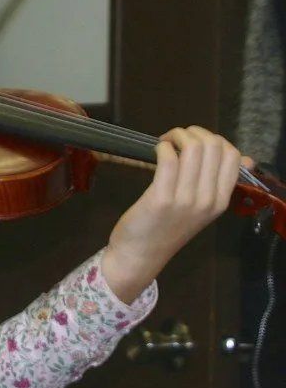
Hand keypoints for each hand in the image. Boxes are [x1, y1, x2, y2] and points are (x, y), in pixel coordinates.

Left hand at [102, 126, 247, 302]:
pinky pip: (169, 159)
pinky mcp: (161, 199)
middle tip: (174, 139)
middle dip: (192, 132)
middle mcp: (208, 200)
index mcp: (221, 201)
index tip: (193, 143)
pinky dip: (162, 147)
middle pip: (213, 146)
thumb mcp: (201, 208)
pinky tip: (156, 150)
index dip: (213, 139)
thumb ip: (218, 184)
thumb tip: (247, 158)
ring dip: (176, 136)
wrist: (140, 255)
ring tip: (164, 143)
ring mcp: (186, 200)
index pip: (233, 156)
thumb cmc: (166, 228)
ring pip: (193, 149)